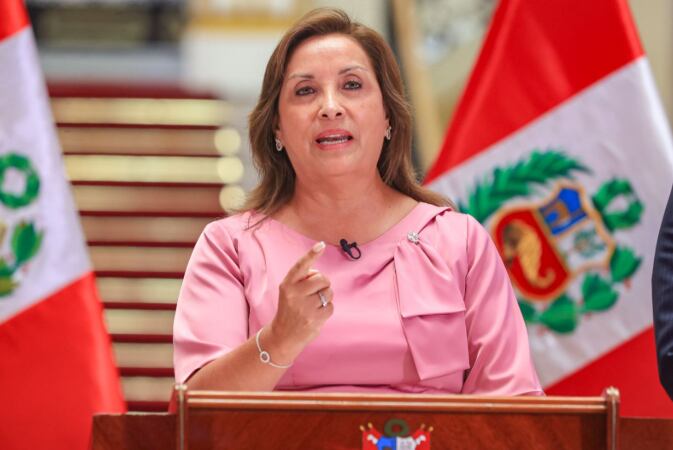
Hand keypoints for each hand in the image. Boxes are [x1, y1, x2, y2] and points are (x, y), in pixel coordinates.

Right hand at [267, 241, 333, 359]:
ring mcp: (305, 306)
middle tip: (315, 293)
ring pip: (329, 292)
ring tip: (314, 305)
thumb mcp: (288, 292)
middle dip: (324, 284)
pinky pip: (331, 306)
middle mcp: (294, 293)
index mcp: (287, 284)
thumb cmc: (290, 309)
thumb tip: (320, 276)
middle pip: (323, 279)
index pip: (301, 266)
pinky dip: (327, 310)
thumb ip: (302, 280)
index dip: (311, 254)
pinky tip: (316, 315)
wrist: (283, 335)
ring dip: (326, 297)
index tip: (321, 245)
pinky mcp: (315, 318)